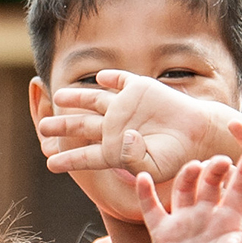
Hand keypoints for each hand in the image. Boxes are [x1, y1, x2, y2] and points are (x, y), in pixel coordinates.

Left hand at [40, 71, 229, 188]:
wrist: (199, 136)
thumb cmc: (176, 158)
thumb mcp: (152, 166)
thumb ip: (133, 158)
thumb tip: (121, 138)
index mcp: (114, 151)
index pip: (86, 156)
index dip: (68, 159)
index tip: (50, 164)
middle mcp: (114, 127)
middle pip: (82, 126)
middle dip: (62, 126)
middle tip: (43, 127)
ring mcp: (125, 107)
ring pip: (94, 100)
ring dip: (76, 98)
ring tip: (57, 96)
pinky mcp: (139, 90)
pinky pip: (121, 80)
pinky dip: (110, 77)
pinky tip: (99, 76)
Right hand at [142, 152, 241, 242]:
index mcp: (231, 218)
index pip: (239, 189)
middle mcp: (207, 215)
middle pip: (210, 184)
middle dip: (216, 170)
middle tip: (221, 160)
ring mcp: (184, 221)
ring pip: (184, 191)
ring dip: (188, 176)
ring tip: (194, 166)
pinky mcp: (163, 232)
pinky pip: (152, 209)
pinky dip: (145, 194)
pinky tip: (141, 177)